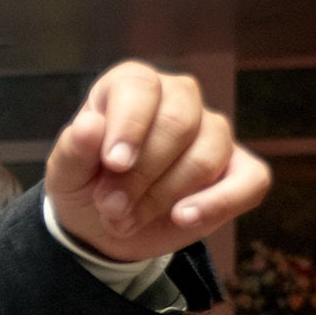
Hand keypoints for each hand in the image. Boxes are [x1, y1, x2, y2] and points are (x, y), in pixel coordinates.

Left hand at [45, 61, 271, 261]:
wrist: (102, 228)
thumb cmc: (84, 187)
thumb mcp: (64, 174)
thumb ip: (74, 150)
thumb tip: (88, 125)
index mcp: (132, 87)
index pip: (141, 87)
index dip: (129, 125)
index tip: (113, 163)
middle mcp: (178, 99)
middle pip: (178, 123)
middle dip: (141, 174)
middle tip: (110, 207)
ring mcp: (212, 132)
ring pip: (206, 155)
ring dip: (162, 197)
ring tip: (124, 219)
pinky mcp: (238, 170)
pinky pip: (251, 181)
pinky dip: (219, 203)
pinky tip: (183, 218)